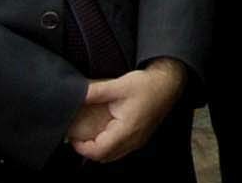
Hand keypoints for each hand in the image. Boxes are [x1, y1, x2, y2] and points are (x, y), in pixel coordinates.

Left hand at [70, 60, 187, 163]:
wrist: (169, 84)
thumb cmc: (146, 85)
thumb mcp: (118, 85)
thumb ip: (95, 92)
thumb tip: (75, 94)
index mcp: (126, 130)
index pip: (98, 151)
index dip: (81, 147)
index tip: (72, 136)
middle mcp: (133, 140)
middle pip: (104, 157)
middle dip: (88, 150)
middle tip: (78, 136)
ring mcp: (138, 141)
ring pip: (112, 156)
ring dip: (99, 149)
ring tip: (89, 136)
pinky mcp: (140, 138)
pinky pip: (121, 151)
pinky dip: (110, 147)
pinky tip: (106, 134)